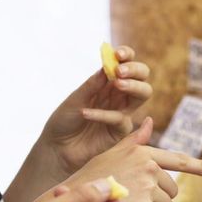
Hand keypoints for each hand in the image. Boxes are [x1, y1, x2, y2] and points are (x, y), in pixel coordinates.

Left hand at [40, 45, 150, 174]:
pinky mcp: (120, 131)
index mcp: (108, 83)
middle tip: (119, 71)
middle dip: (135, 70)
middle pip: (142, 77)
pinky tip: (85, 113)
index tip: (118, 54)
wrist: (57, 148)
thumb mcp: (75, 98)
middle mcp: (119, 95)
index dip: (127, 56)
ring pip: (143, 94)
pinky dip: (103, 114)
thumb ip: (93, 84)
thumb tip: (108, 65)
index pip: (126, 64)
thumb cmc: (65, 120)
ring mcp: (122, 112)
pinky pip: (120, 119)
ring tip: (117, 83)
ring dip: (133, 86)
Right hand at [61, 119, 201, 201]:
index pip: (179, 160)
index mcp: (143, 151)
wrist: (75, 198)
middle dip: (157, 201)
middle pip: (171, 192)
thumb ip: (133, 141)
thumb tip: (148, 120)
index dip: (201, 167)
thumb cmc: (91, 176)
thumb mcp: (111, 153)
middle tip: (133, 201)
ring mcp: (148, 185)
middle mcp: (149, 165)